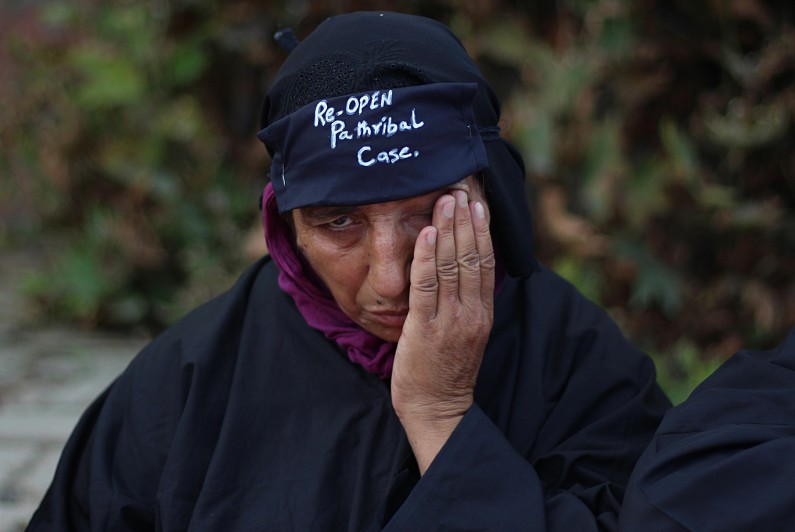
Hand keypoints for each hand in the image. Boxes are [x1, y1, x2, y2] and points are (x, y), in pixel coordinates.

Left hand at [391, 188, 494, 472]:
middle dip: (465, 221)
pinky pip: (427, 286)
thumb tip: (461, 271)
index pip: (485, 263)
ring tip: (445, 200)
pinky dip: (426, 257)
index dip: (482, 231)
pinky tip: (425, 233)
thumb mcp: (466, 333)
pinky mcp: (425, 328)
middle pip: (472, 257)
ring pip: (452, 265)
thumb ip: (466, 303)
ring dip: (448, 229)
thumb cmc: (446, 372)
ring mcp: (450, 320)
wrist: (438, 410)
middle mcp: (472, 312)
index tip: (477, 203)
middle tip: (460, 189)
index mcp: (482, 313)